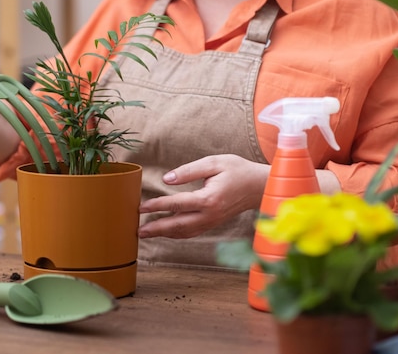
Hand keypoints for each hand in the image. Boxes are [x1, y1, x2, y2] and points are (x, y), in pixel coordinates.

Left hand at [138, 154, 269, 238]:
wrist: (259, 186)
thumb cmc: (238, 170)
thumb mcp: (213, 163)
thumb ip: (188, 171)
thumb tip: (167, 179)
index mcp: (209, 199)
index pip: (177, 204)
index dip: (157, 206)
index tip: (141, 207)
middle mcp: (209, 215)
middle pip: (177, 225)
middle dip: (156, 228)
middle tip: (137, 230)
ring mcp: (212, 222)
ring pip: (183, 232)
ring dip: (163, 234)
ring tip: (146, 233)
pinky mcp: (213, 224)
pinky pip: (191, 232)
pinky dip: (176, 234)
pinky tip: (165, 232)